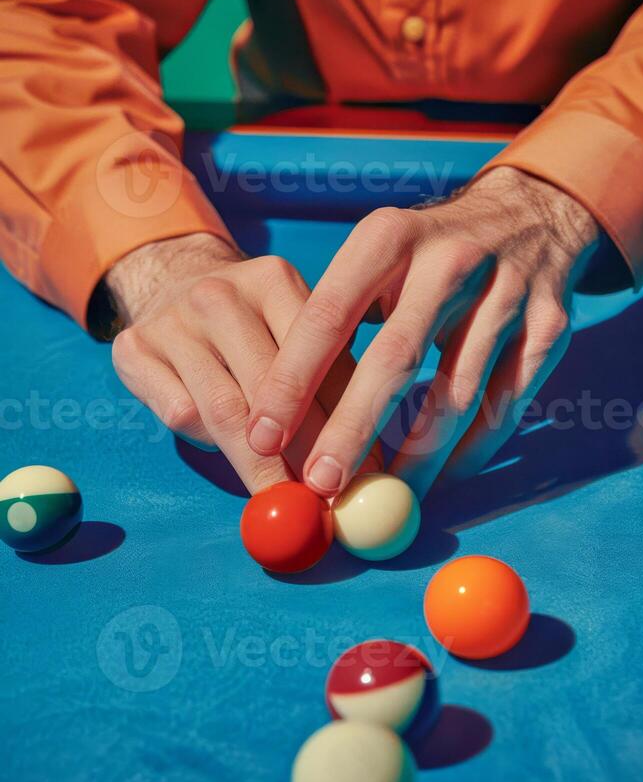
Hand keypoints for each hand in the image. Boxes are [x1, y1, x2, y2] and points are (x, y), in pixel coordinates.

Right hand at [107, 233, 374, 492]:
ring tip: (286, 501)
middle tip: (326, 500)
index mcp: (273, 280)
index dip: (344, 422)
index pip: (316, 358)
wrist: (171, 283)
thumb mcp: (293, 328)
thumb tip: (370, 458)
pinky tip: (232, 457)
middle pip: (270, 389)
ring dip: (260, 466)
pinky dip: (209, 444)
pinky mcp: (133, 349)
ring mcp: (172, 321)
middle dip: (304, 453)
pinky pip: (180, 413)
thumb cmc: (250, 324)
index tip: (363, 472)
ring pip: (224, 409)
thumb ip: (329, 377)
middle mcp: (219, 294)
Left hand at [247, 167, 598, 498]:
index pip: (328, 316)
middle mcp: (451, 260)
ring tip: (381, 497)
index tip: (263, 437)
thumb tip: (280, 411)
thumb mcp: (378, 256)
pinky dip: (471, 452)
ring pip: (458, 396)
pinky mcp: (551, 327)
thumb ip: (337, 319)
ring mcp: (508, 293)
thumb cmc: (428, 253)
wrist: (530, 214)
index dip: (292, 383)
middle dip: (352, 432)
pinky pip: (506, 406)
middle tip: (322, 485)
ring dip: (416, 458)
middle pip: (395, 361)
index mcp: (389, 237)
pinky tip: (440, 479)